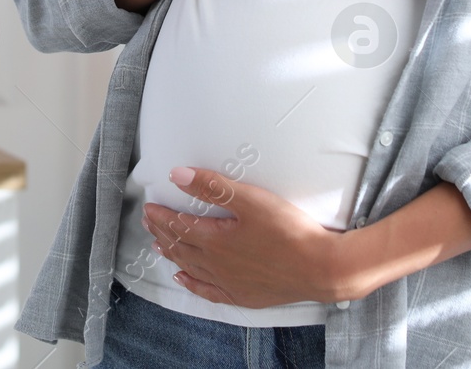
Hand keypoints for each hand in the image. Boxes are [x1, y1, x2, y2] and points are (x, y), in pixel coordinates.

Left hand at [140, 166, 353, 307]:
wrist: (320, 268)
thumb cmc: (289, 231)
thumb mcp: (251, 200)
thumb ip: (212, 187)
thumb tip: (177, 176)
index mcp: (216, 240)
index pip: (179, 226)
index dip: (162, 216)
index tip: (150, 207)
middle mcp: (216, 264)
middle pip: (181, 247)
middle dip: (162, 233)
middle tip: (150, 222)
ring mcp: (229, 282)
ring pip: (190, 267)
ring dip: (173, 255)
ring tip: (158, 246)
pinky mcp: (243, 294)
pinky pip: (208, 290)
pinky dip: (192, 283)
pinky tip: (184, 278)